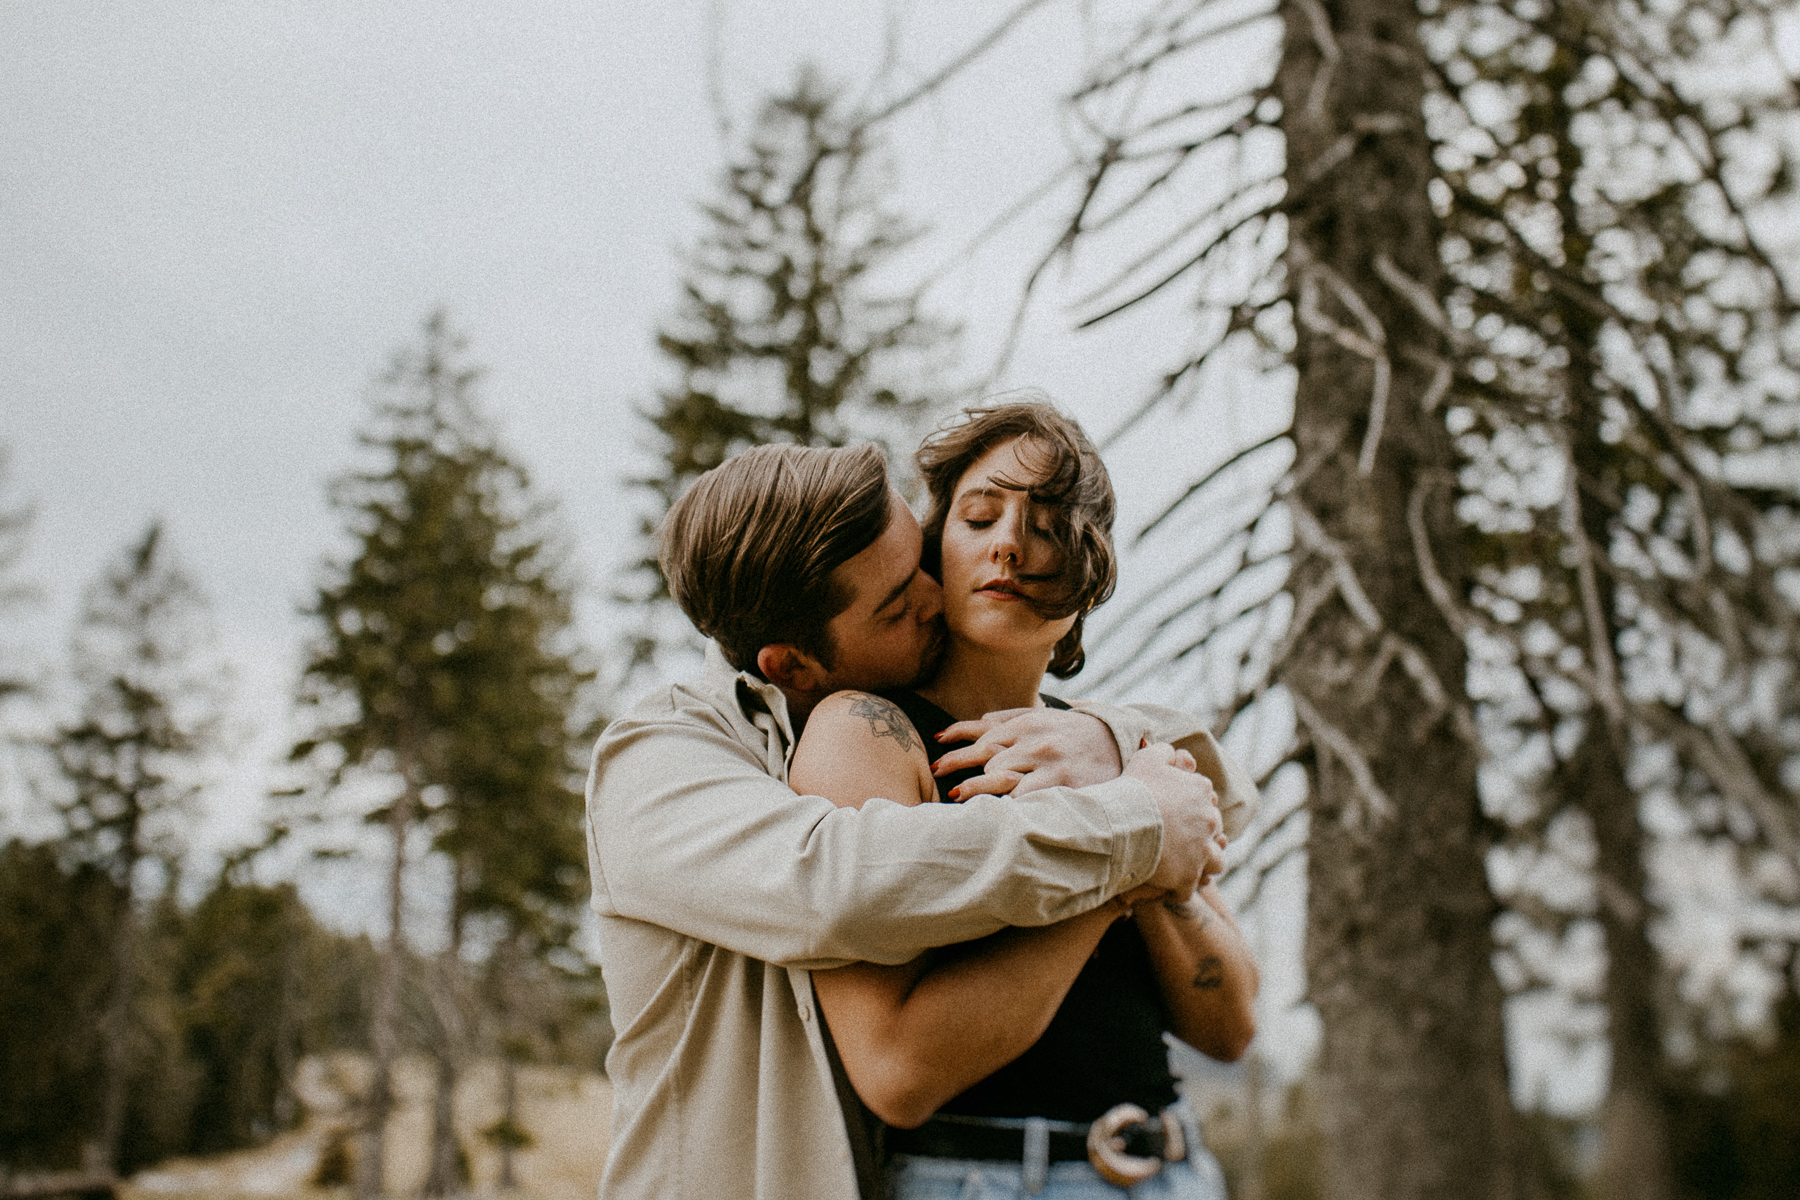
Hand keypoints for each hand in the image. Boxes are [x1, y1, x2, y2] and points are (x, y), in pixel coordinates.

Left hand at [932, 707, 1123, 799]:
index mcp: (1026, 723)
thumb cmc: (1073, 731)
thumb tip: (976, 721)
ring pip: (1002, 776)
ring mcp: (1047, 763)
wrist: (1118, 741)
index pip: (982, 734)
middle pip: (986, 756)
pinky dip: (1008, 805)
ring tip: (955, 797)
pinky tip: (992, 814)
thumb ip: (1009, 718)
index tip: (936, 759)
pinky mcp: (1062, 784)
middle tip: (937, 780)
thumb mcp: (1043, 716)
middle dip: (959, 767)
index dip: (956, 747)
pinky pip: (1027, 798)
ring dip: (976, 788)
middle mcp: (1034, 741)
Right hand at [1125, 744, 1223, 894]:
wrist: (1122, 823)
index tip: (1175, 813)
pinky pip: (1190, 887)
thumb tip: (1174, 752)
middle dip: (1200, 833)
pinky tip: (1169, 885)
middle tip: (1178, 839)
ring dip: (1204, 862)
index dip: (1190, 806)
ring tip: (1187, 865)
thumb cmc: (1133, 790)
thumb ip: (1164, 752)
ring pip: (1215, 860)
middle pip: (1213, 829)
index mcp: (1202, 790)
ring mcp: (1202, 850)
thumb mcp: (1147, 758)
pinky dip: (1181, 887)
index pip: (1206, 798)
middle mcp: (1209, 820)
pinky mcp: (1189, 875)